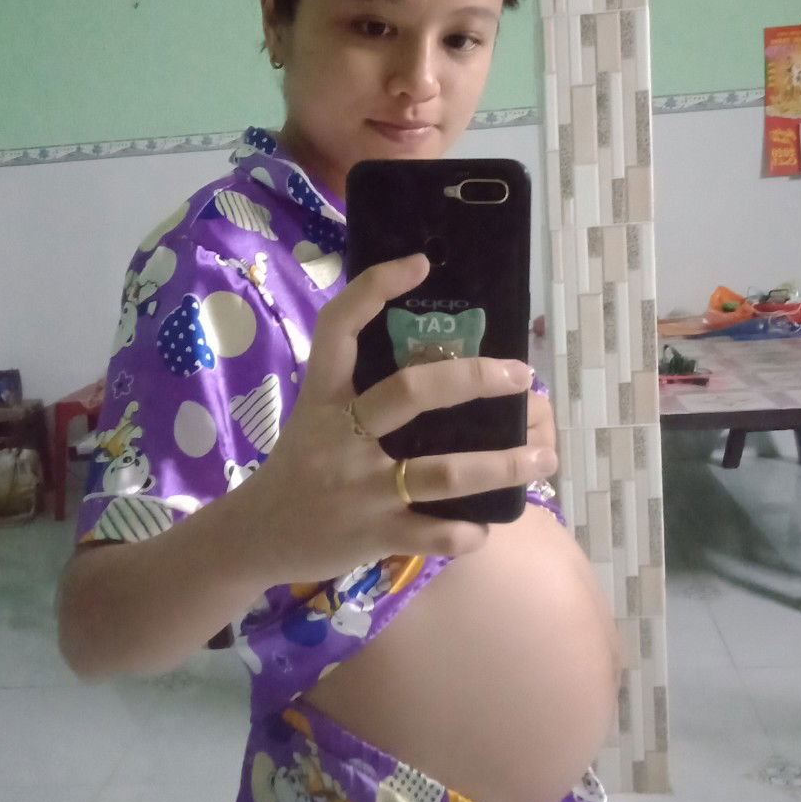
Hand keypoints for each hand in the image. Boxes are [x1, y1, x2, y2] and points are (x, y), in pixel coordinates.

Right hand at [250, 254, 558, 580]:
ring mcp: (358, 488)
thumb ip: (361, 393)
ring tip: (543, 457)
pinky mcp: (372, 534)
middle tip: (522, 374)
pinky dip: (466, 531)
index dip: (375, 288)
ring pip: (442, 472)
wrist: (256, 537)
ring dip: (501, 465)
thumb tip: (438, 356)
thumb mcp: (315, 417)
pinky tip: (485, 525)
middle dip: (473, 379)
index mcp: (322, 397)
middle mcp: (341, 436)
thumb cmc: (299, 467)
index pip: (339, 327)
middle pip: (410, 392)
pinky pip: (433, 532)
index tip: (419, 263)